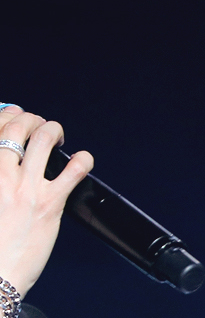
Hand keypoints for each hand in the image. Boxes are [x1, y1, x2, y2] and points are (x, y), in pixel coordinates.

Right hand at [0, 107, 93, 299]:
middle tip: (39, 126)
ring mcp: (24, 188)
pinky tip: (83, 159)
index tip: (15, 114)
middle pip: (15, 127)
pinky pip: (73, 171)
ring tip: (58, 136)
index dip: (7, 115)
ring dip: (54, 130)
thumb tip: (9, 162)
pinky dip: (83, 159)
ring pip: (43, 139)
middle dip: (31, 118)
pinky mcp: (49, 203)